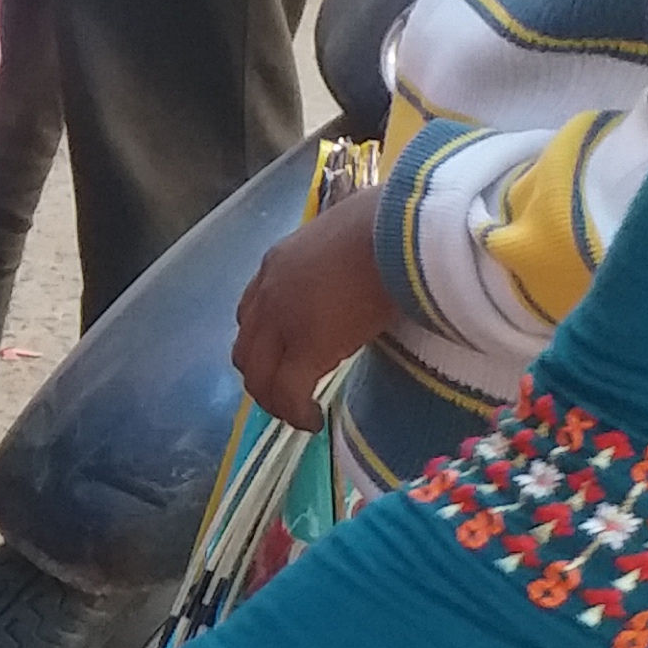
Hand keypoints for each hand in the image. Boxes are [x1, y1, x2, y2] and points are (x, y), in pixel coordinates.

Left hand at [233, 189, 393, 430]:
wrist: (401, 228)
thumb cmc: (393, 225)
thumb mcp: (348, 239)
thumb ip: (341, 259)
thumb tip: (369, 264)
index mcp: (277, 264)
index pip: (251, 313)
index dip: (262, 342)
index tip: (281, 358)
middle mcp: (267, 295)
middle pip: (246, 349)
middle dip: (261, 376)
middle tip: (284, 395)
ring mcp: (282, 323)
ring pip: (259, 375)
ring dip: (273, 398)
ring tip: (296, 413)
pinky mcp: (306, 349)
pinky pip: (289, 392)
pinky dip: (295, 413)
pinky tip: (312, 423)